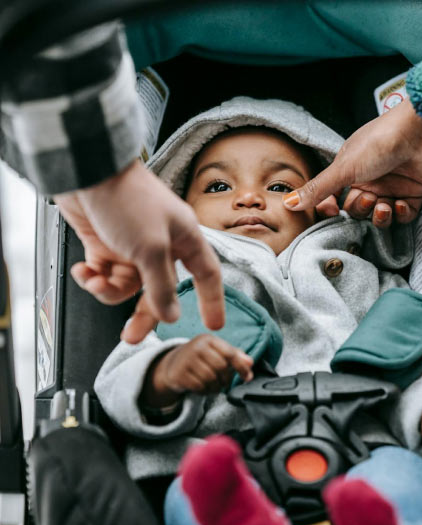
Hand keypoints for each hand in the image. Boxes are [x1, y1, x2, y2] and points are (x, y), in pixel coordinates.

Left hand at [54, 160, 224, 341]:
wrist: (86, 169)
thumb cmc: (128, 199)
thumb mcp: (151, 248)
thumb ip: (162, 286)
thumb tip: (170, 315)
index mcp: (184, 239)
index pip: (207, 275)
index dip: (212, 300)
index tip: (213, 324)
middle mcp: (162, 244)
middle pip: (160, 290)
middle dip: (143, 313)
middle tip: (132, 335)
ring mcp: (132, 245)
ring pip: (128, 285)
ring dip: (109, 290)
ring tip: (95, 282)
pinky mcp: (106, 243)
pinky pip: (104, 274)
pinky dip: (93, 277)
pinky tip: (85, 271)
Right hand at [151, 334, 253, 400]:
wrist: (173, 364)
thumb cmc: (201, 358)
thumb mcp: (217, 352)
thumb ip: (236, 356)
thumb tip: (250, 363)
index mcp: (208, 339)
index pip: (230, 353)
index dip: (241, 367)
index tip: (247, 377)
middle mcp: (196, 347)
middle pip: (221, 367)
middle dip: (226, 379)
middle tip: (224, 382)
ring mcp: (186, 360)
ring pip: (210, 378)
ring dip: (216, 387)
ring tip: (214, 386)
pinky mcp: (178, 374)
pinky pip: (199, 387)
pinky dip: (205, 391)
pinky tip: (204, 388)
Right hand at [283, 98, 421, 227]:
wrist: (421, 131)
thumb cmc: (381, 141)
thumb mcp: (343, 168)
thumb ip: (317, 189)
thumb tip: (288, 202)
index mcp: (350, 170)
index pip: (334, 198)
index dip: (332, 209)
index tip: (333, 213)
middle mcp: (369, 179)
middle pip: (357, 210)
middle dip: (361, 210)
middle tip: (368, 199)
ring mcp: (392, 186)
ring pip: (379, 216)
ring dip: (380, 216)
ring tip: (384, 205)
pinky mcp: (413, 192)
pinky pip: (403, 215)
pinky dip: (401, 214)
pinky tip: (400, 204)